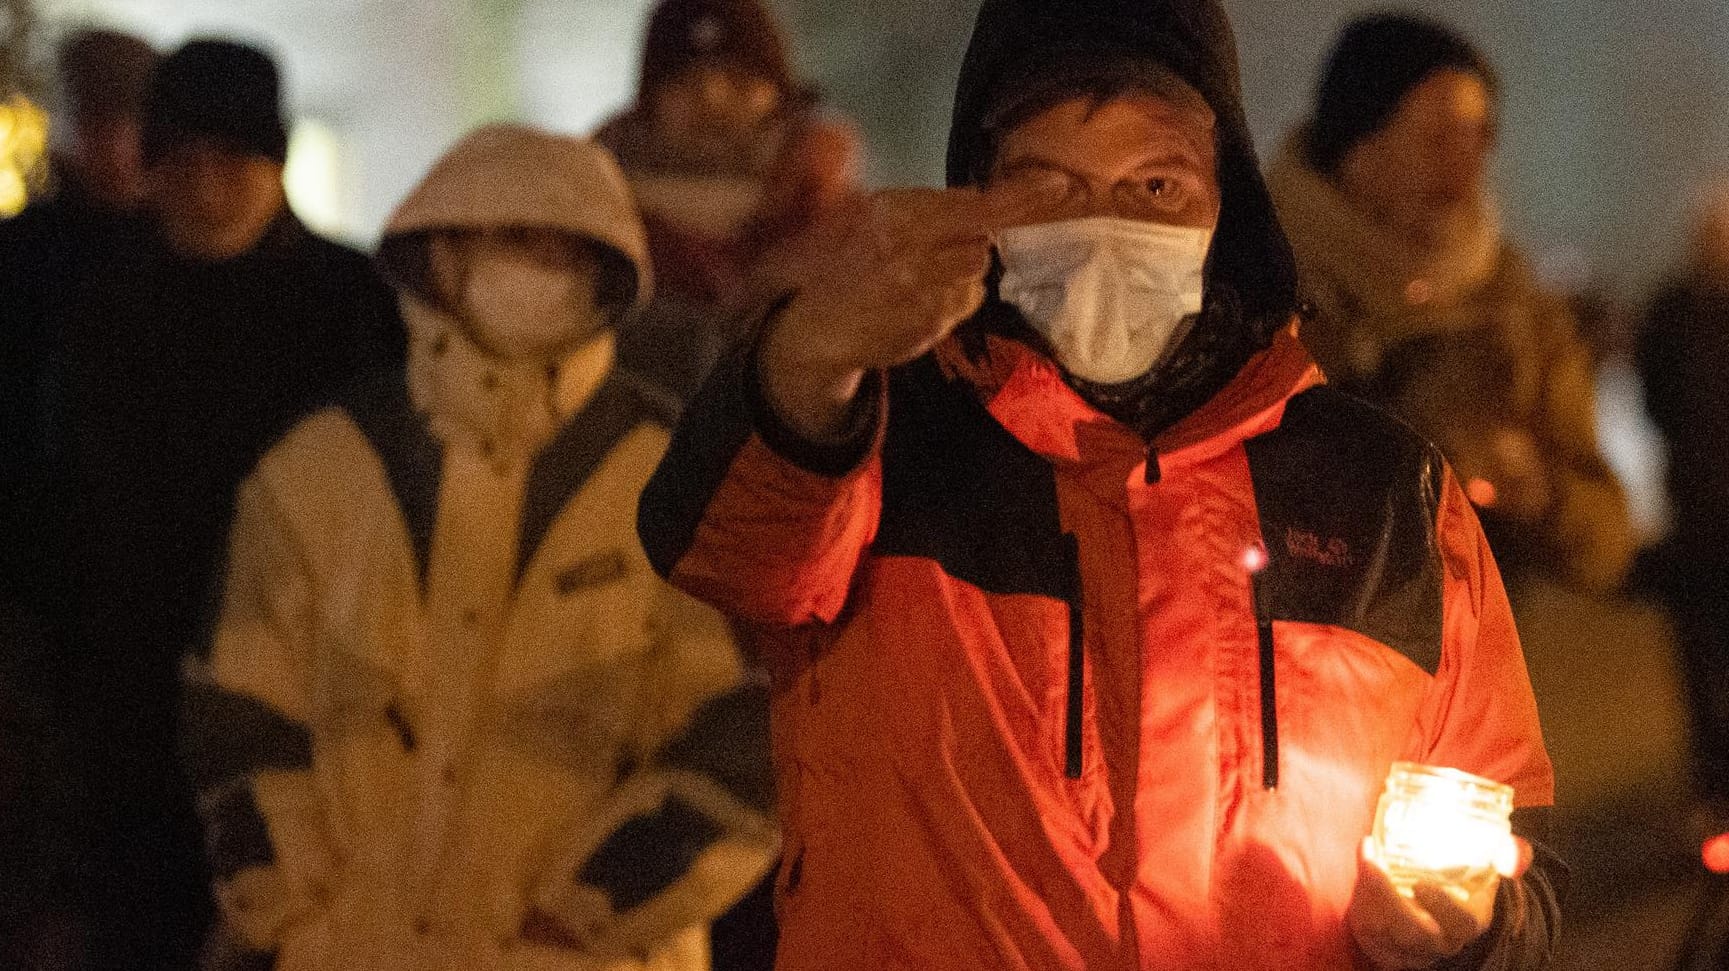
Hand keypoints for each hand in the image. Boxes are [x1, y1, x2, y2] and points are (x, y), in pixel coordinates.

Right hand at [759, 178, 1064, 439]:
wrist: (816, 327)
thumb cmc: (851, 264)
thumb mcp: (876, 217)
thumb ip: (930, 207)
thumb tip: (983, 197)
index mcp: (894, 212)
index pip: (974, 202)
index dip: (1023, 195)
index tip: (1060, 186)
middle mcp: (907, 248)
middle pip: (981, 237)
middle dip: (982, 236)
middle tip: (973, 236)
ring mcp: (919, 290)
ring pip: (976, 268)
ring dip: (963, 268)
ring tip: (927, 271)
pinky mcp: (927, 323)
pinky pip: (964, 301)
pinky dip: (952, 298)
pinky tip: (920, 300)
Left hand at [1348, 836, 1527, 968]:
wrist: (1437, 910)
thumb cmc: (1463, 885)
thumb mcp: (1488, 869)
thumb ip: (1507, 856)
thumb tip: (1517, 853)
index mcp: (1470, 921)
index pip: (1463, 922)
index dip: (1443, 906)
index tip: (1421, 884)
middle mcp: (1441, 941)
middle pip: (1416, 933)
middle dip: (1390, 899)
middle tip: (1374, 864)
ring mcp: (1411, 950)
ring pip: (1385, 933)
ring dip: (1368, 896)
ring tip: (1366, 858)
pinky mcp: (1385, 950)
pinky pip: (1367, 936)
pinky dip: (1360, 906)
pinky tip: (1359, 877)